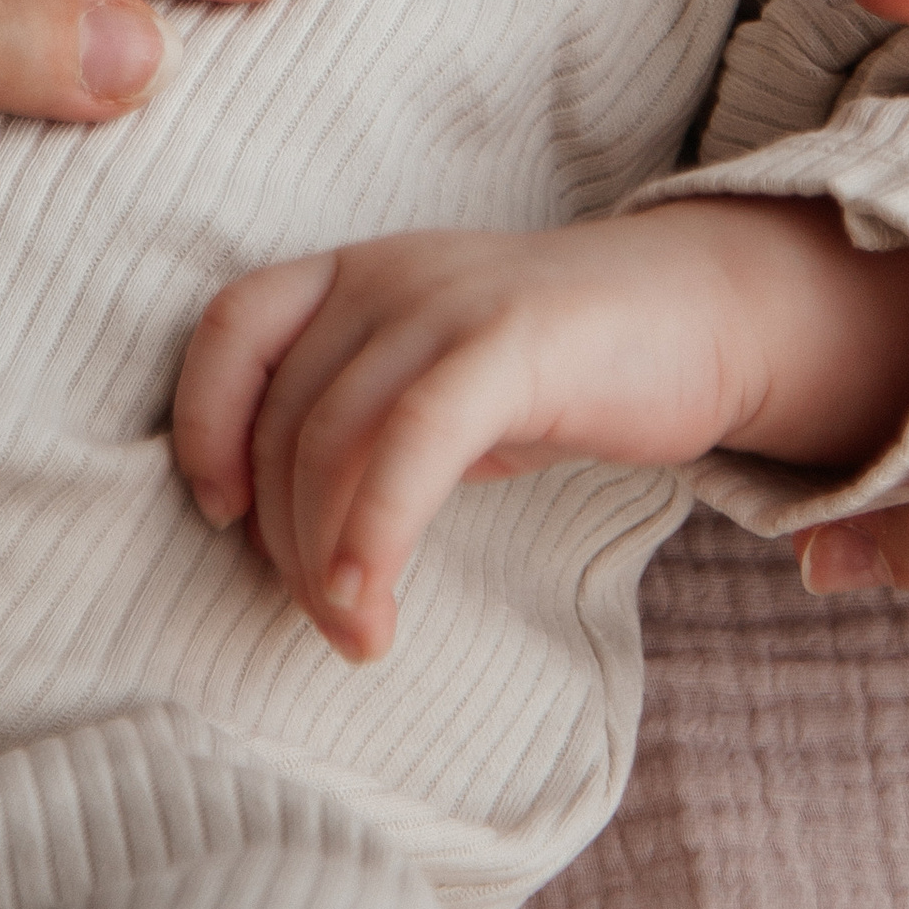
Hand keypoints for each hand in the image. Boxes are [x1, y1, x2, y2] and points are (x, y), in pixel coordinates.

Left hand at [173, 199, 908, 660]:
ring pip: (337, 435)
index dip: (204, 421)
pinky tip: (374, 605)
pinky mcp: (512, 338)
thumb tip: (283, 540)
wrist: (705, 315)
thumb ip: (363, 432)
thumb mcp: (439, 391)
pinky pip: (411, 438)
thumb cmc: (560, 372)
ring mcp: (450, 299)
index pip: (232, 326)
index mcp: (357, 276)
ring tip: (359, 634)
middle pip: (287, 414)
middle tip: (329, 619)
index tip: (224, 515)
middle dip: (287, 536)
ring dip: (328, 558)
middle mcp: (388, 274)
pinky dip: (375, 529)